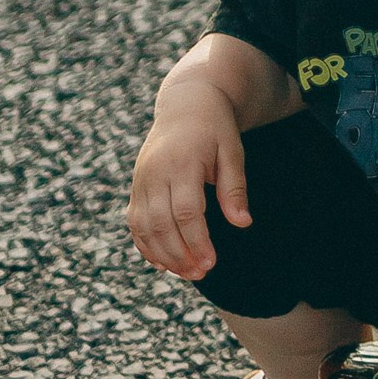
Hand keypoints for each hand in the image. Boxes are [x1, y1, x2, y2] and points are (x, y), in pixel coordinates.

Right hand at [127, 78, 250, 279]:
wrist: (186, 103)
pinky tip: (162, 262)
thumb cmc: (215, 128)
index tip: (211, 263)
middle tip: (201, 274)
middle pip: (161, 224)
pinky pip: (134, 221)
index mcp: (182, 162)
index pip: (186, 212)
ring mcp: (142, 179)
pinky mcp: (136, 185)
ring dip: (163, 254)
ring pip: (144, 226)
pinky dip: (145, 244)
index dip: (197, 241)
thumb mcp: (232, 151)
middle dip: (180, 254)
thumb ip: (234, 188)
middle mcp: (155, 172)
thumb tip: (242, 223)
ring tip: (186, 273)